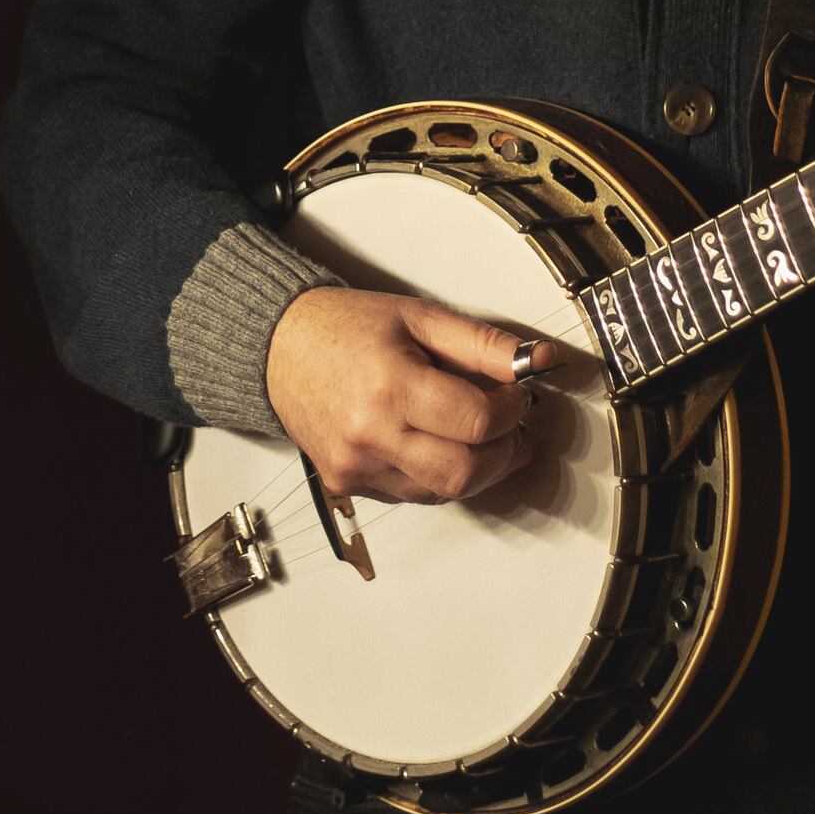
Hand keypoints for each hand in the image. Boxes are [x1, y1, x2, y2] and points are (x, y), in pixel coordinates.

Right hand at [265, 288, 534, 504]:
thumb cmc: (344, 327)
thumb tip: (536, 360)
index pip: (475, 421)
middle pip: (463, 472)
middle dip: (502, 453)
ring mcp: (355, 467)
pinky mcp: (347, 485)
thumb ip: (482, 344)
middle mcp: (368, 434)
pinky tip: (437, 445)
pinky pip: (412, 496)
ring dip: (475, 469)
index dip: (511, 411)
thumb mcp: (420, 317)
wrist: (277, 348)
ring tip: (478, 436)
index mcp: (389, 386)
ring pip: (442, 492)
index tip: (516, 396)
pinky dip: (437, 476)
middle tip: (511, 428)